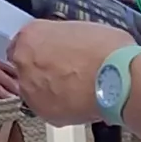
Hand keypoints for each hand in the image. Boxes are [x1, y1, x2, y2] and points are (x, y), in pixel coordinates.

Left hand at [7, 22, 131, 126]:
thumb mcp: (83, 29)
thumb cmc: (107, 51)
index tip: (50, 54)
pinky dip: (60, 107)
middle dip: (42, 71)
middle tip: (65, 72)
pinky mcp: (42, 112)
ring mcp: (30, 89)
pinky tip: (79, 101)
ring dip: (49, 90)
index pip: (23, 43)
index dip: (39, 50)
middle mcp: (24, 62)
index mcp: (31, 35)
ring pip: (34, 90)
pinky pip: (48, 109)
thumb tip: (69, 44)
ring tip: (76, 88)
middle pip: (25, 67)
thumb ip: (64, 38)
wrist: (117, 79)